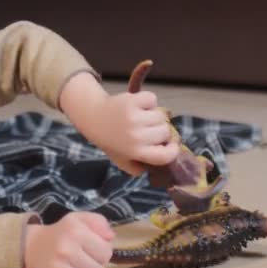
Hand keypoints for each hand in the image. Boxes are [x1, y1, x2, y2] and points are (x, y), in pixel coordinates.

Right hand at [24, 212, 114, 267]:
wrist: (34, 247)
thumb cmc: (63, 233)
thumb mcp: (81, 220)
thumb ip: (99, 222)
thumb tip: (110, 237)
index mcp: (75, 231)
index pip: (106, 252)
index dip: (103, 253)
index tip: (92, 251)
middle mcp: (65, 249)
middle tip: (83, 262)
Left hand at [59, 72, 179, 175]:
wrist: (93, 117)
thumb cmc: (112, 140)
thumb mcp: (123, 161)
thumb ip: (141, 168)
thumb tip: (161, 165)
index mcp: (135, 152)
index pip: (166, 155)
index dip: (173, 150)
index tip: (172, 146)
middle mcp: (136, 136)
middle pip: (166, 132)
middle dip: (160, 130)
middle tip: (148, 129)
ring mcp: (134, 118)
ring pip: (161, 115)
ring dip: (154, 115)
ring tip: (141, 118)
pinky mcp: (132, 101)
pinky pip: (152, 99)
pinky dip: (148, 101)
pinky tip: (138, 107)